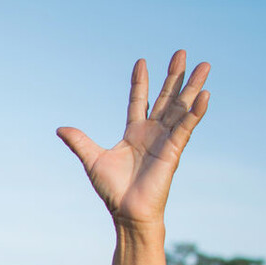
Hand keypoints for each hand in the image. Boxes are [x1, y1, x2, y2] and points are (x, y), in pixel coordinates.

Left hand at [57, 49, 209, 226]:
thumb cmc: (113, 190)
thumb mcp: (92, 160)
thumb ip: (79, 142)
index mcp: (134, 133)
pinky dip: (195, 112)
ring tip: (205, 65)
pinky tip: (205, 96)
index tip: (141, 61)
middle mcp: (153, 133)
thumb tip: (60, 129)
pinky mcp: (174, 150)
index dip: (140, 82)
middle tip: (182, 53)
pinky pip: (186, 127)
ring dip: (193, 87)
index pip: (138, 100)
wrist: (126, 211)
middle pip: (166, 98)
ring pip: (181, 108)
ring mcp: (165, 140)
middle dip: (174, 76)